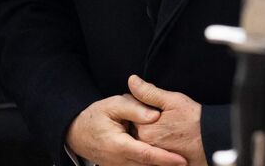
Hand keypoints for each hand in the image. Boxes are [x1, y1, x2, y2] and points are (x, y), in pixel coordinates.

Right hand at [66, 93, 186, 165]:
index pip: (146, 154)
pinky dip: (150, 165)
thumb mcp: (113, 105)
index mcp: (118, 145)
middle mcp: (119, 161)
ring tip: (178, 163)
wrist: (77, 132)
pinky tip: (163, 162)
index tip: (182, 160)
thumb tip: (155, 116)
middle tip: (187, 162)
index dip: (165, 158)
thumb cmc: (95, 117)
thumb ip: (135, 108)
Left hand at [128, 75, 206, 165]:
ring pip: (144, 137)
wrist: (213, 140)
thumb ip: (149, 92)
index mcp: (145, 130)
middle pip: (136, 127)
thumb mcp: (172, 101)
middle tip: (162, 115)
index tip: (153, 104)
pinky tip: (168, 136)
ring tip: (167, 126)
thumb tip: (132, 81)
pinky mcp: (163, 159)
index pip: (131, 113)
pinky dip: (158, 140)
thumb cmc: (195, 120)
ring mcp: (155, 154)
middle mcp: (147, 145)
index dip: (140, 104)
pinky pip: (153, 148)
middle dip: (144, 118)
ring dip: (150, 129)